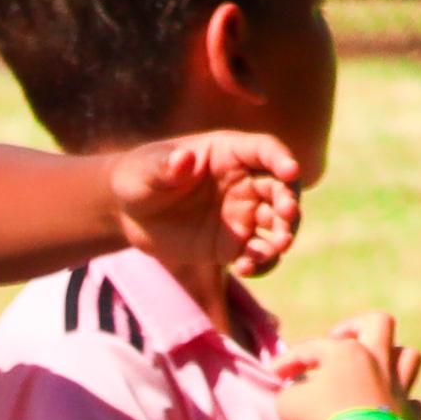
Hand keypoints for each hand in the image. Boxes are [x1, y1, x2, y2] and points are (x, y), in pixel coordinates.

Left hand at [111, 130, 305, 294]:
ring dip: (283, 234)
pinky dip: (260, 262)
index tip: (291, 171)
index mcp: (230, 152)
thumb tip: (184, 160)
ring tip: (278, 247)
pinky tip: (246, 269)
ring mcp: (242, 214)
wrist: (129, 215)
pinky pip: (257, 254)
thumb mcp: (146, 169)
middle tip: (287, 215)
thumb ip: (166, 166)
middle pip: (280, 188)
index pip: (265, 150)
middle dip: (289, 201)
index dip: (281, 158)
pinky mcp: (233, 245)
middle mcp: (244, 181)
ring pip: (276, 223)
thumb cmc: (139, 178)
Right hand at [288, 307, 420, 419]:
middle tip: (339, 342)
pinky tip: (385, 411)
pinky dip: (399, 404)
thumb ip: (290, 391)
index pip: (313, 347)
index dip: (289, 360)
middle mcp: (379, 362)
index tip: (273, 376)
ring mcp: (400, 388)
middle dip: (357, 327)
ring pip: (408, 356)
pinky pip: (412, 401)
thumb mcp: (288, 404)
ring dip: (390, 360)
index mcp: (348, 352)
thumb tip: (296, 390)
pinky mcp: (411, 416)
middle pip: (379, 323)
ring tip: (372, 372)